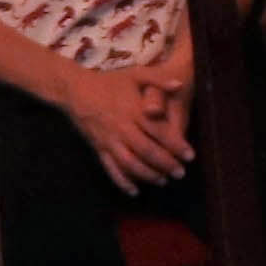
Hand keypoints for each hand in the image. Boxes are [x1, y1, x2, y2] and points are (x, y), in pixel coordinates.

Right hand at [35, 50, 188, 189]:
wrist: (75, 89)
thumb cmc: (109, 82)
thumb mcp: (135, 74)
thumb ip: (158, 79)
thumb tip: (180, 85)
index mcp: (133, 111)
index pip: (159, 132)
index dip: (176, 145)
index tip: (190, 156)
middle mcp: (122, 128)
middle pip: (147, 151)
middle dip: (166, 164)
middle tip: (181, 173)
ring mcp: (108, 140)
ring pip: (130, 163)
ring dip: (148, 175)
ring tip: (163, 181)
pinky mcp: (98, 149)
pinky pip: (110, 168)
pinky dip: (122, 182)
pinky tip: (134, 191)